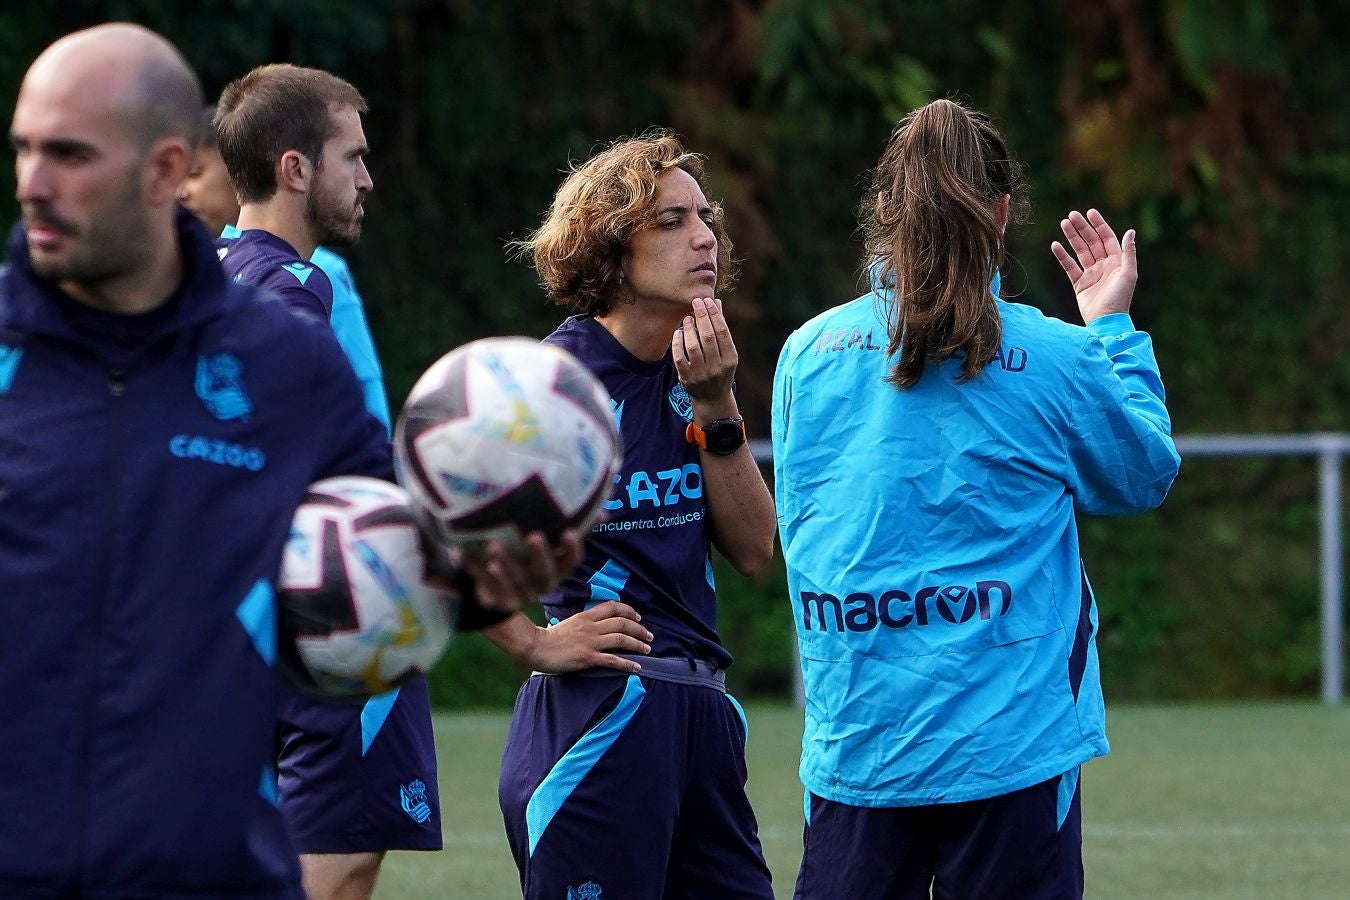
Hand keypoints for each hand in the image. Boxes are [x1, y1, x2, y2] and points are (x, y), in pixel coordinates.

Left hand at [457, 529, 582, 613]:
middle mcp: (539, 586)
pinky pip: (482, 583)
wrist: (499, 597)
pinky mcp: (494, 599)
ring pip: (512, 581)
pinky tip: (461, 551)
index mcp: (555, 573)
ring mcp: (517, 595)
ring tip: (494, 546)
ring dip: (504, 564)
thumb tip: (604, 512)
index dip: (571, 549)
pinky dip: (471, 566)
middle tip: (533, 536)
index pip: (570, 563)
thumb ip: (571, 529)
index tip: (569, 532)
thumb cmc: (527, 559)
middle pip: (543, 574)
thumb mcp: (550, 547)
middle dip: (539, 556)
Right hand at [526, 600, 652, 673]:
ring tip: (648, 649)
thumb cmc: (548, 638)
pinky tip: (637, 667)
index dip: (629, 611)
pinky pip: (612, 660)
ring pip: (621, 639)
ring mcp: (590, 642)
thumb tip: (595, 627)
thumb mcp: (568, 623)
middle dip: (639, 629)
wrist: (534, 647)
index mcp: (585, 616)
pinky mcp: (587, 657)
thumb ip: (583, 624)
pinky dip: (628, 663)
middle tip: (649, 636)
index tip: (638, 618)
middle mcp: (591, 627)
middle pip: (622, 623)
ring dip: (638, 644)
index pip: (612, 607)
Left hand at [672, 297, 736, 412]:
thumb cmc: (720, 369)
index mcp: (730, 359)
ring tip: (688, 318)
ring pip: (693, 347)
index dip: (715, 314)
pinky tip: (678, 332)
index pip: (722, 332)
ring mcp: (701, 374)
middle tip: (696, 302)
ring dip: (689, 329)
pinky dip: (678, 344)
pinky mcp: (687, 379)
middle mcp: (717, 367)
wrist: (712, 399)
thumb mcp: (726, 351)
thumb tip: (716, 302)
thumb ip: (720, 327)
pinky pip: (680, 358)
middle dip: (702, 317)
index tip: (707, 300)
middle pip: (708, 337)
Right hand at [1050, 209, 1137, 323]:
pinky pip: (1069, 266)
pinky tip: (1055, 245)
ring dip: (1072, 237)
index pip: (1106, 237)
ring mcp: (1091, 274)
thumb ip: (1128, 253)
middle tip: (1071, 215)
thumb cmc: (1120, 298)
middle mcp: (1103, 265)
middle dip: (1082, 228)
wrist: (1106, 320)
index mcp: (1116, 261)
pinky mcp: (1079, 284)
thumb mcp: (1128, 274)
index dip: (1099, 224)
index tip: (1090, 212)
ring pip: (1080, 251)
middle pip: (1091, 241)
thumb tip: (1130, 231)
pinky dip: (1062, 256)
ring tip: (1063, 224)